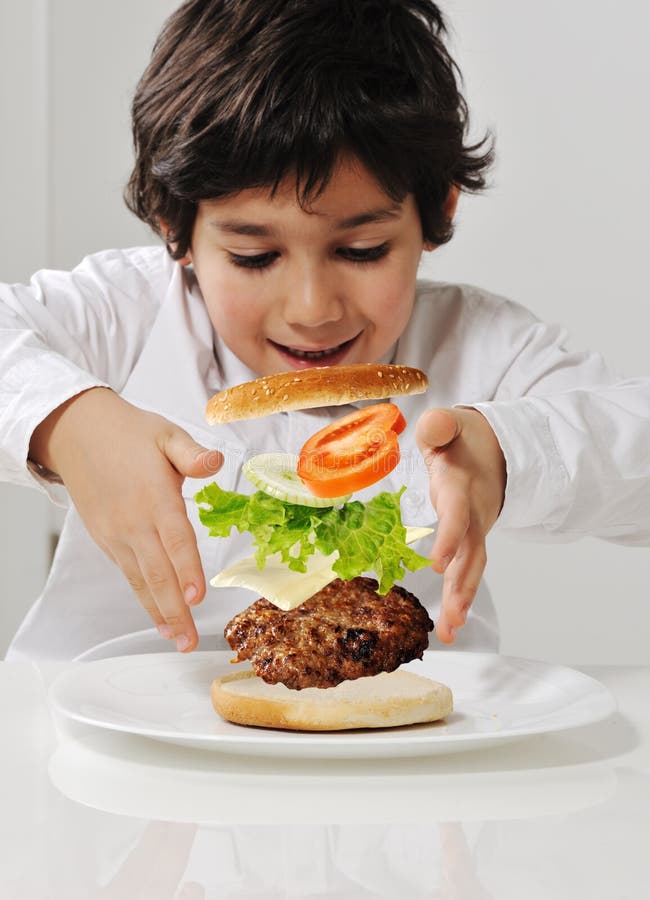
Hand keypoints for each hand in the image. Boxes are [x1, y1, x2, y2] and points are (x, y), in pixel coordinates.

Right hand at [29, 387, 223, 651]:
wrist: (77, 433)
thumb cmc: (129, 433)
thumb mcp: (166, 434)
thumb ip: (192, 453)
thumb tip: (216, 462)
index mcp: (155, 495)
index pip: (175, 539)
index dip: (186, 569)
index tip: (197, 597)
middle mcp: (134, 521)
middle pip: (157, 571)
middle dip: (175, 609)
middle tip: (189, 641)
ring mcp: (117, 533)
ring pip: (141, 580)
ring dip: (159, 612)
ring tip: (176, 639)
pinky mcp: (106, 539)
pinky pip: (129, 574)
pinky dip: (144, 597)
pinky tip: (157, 616)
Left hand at [415, 407, 505, 643]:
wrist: (497, 448)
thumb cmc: (463, 438)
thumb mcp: (450, 424)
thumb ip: (440, 426)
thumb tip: (435, 424)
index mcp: (462, 487)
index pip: (457, 515)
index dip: (449, 539)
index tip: (435, 565)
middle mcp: (474, 514)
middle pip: (471, 554)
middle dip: (462, 586)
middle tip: (453, 616)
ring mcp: (476, 529)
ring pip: (471, 569)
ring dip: (461, 600)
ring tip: (450, 632)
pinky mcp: (472, 541)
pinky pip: (467, 571)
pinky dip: (460, 598)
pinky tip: (450, 625)